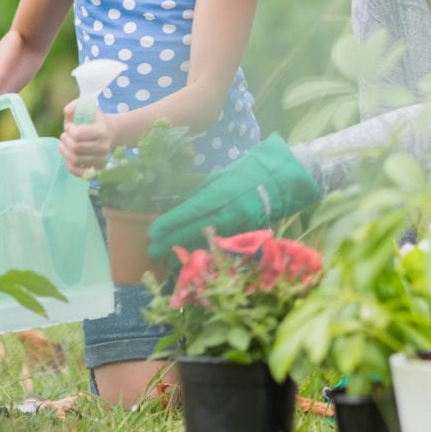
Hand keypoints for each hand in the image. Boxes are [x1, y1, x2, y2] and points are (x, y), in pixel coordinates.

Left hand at [59, 102, 113, 176]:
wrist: (112, 133)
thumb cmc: (96, 120)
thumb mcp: (89, 108)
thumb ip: (75, 106)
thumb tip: (67, 112)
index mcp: (102, 131)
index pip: (78, 135)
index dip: (69, 130)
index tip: (70, 126)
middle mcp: (103, 147)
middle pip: (75, 148)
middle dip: (65, 140)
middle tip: (65, 136)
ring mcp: (101, 160)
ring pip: (75, 160)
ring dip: (64, 151)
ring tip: (64, 144)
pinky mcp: (98, 169)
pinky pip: (78, 172)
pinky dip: (69, 165)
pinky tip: (68, 156)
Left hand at [148, 133, 320, 257]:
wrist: (277, 182)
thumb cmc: (244, 175)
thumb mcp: (219, 179)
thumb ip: (201, 195)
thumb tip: (180, 211)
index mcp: (220, 194)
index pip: (190, 211)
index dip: (170, 223)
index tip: (153, 231)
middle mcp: (229, 212)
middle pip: (194, 230)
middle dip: (173, 240)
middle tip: (153, 248)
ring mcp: (238, 226)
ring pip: (207, 241)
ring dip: (186, 248)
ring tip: (168, 255)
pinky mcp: (245, 235)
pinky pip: (222, 245)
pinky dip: (205, 250)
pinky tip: (192, 255)